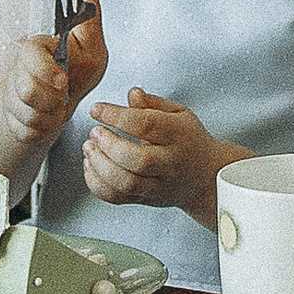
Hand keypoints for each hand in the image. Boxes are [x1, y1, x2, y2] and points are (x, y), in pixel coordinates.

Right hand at [0, 0, 106, 168]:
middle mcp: (18, 71)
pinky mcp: (12, 120)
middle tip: (65, 93)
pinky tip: (50, 119)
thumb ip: (89, 19)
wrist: (62, 97)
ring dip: (50, 116)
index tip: (63, 80)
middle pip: (26, 90)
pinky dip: (43, 130)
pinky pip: (26, 132)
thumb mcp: (90, 44)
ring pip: (27, 114)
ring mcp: (12, 96)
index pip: (28, 55)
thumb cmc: (78, 69)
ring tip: (60, 105)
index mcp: (35, 49)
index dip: (45, 70)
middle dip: (53, 98)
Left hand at [83, 86, 221, 224]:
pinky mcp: (146, 199)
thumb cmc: (188, 140)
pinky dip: (97, 184)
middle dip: (109, 145)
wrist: (204, 177)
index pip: (147, 125)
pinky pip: (117, 198)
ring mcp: (158, 185)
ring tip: (89, 148)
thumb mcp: (179, 113)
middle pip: (139, 160)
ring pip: (127, 183)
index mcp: (179, 135)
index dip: (117, 116)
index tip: (97, 109)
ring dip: (100, 165)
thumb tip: (133, 94)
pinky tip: (91, 166)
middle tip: (95, 132)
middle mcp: (170, 163)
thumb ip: (153, 103)